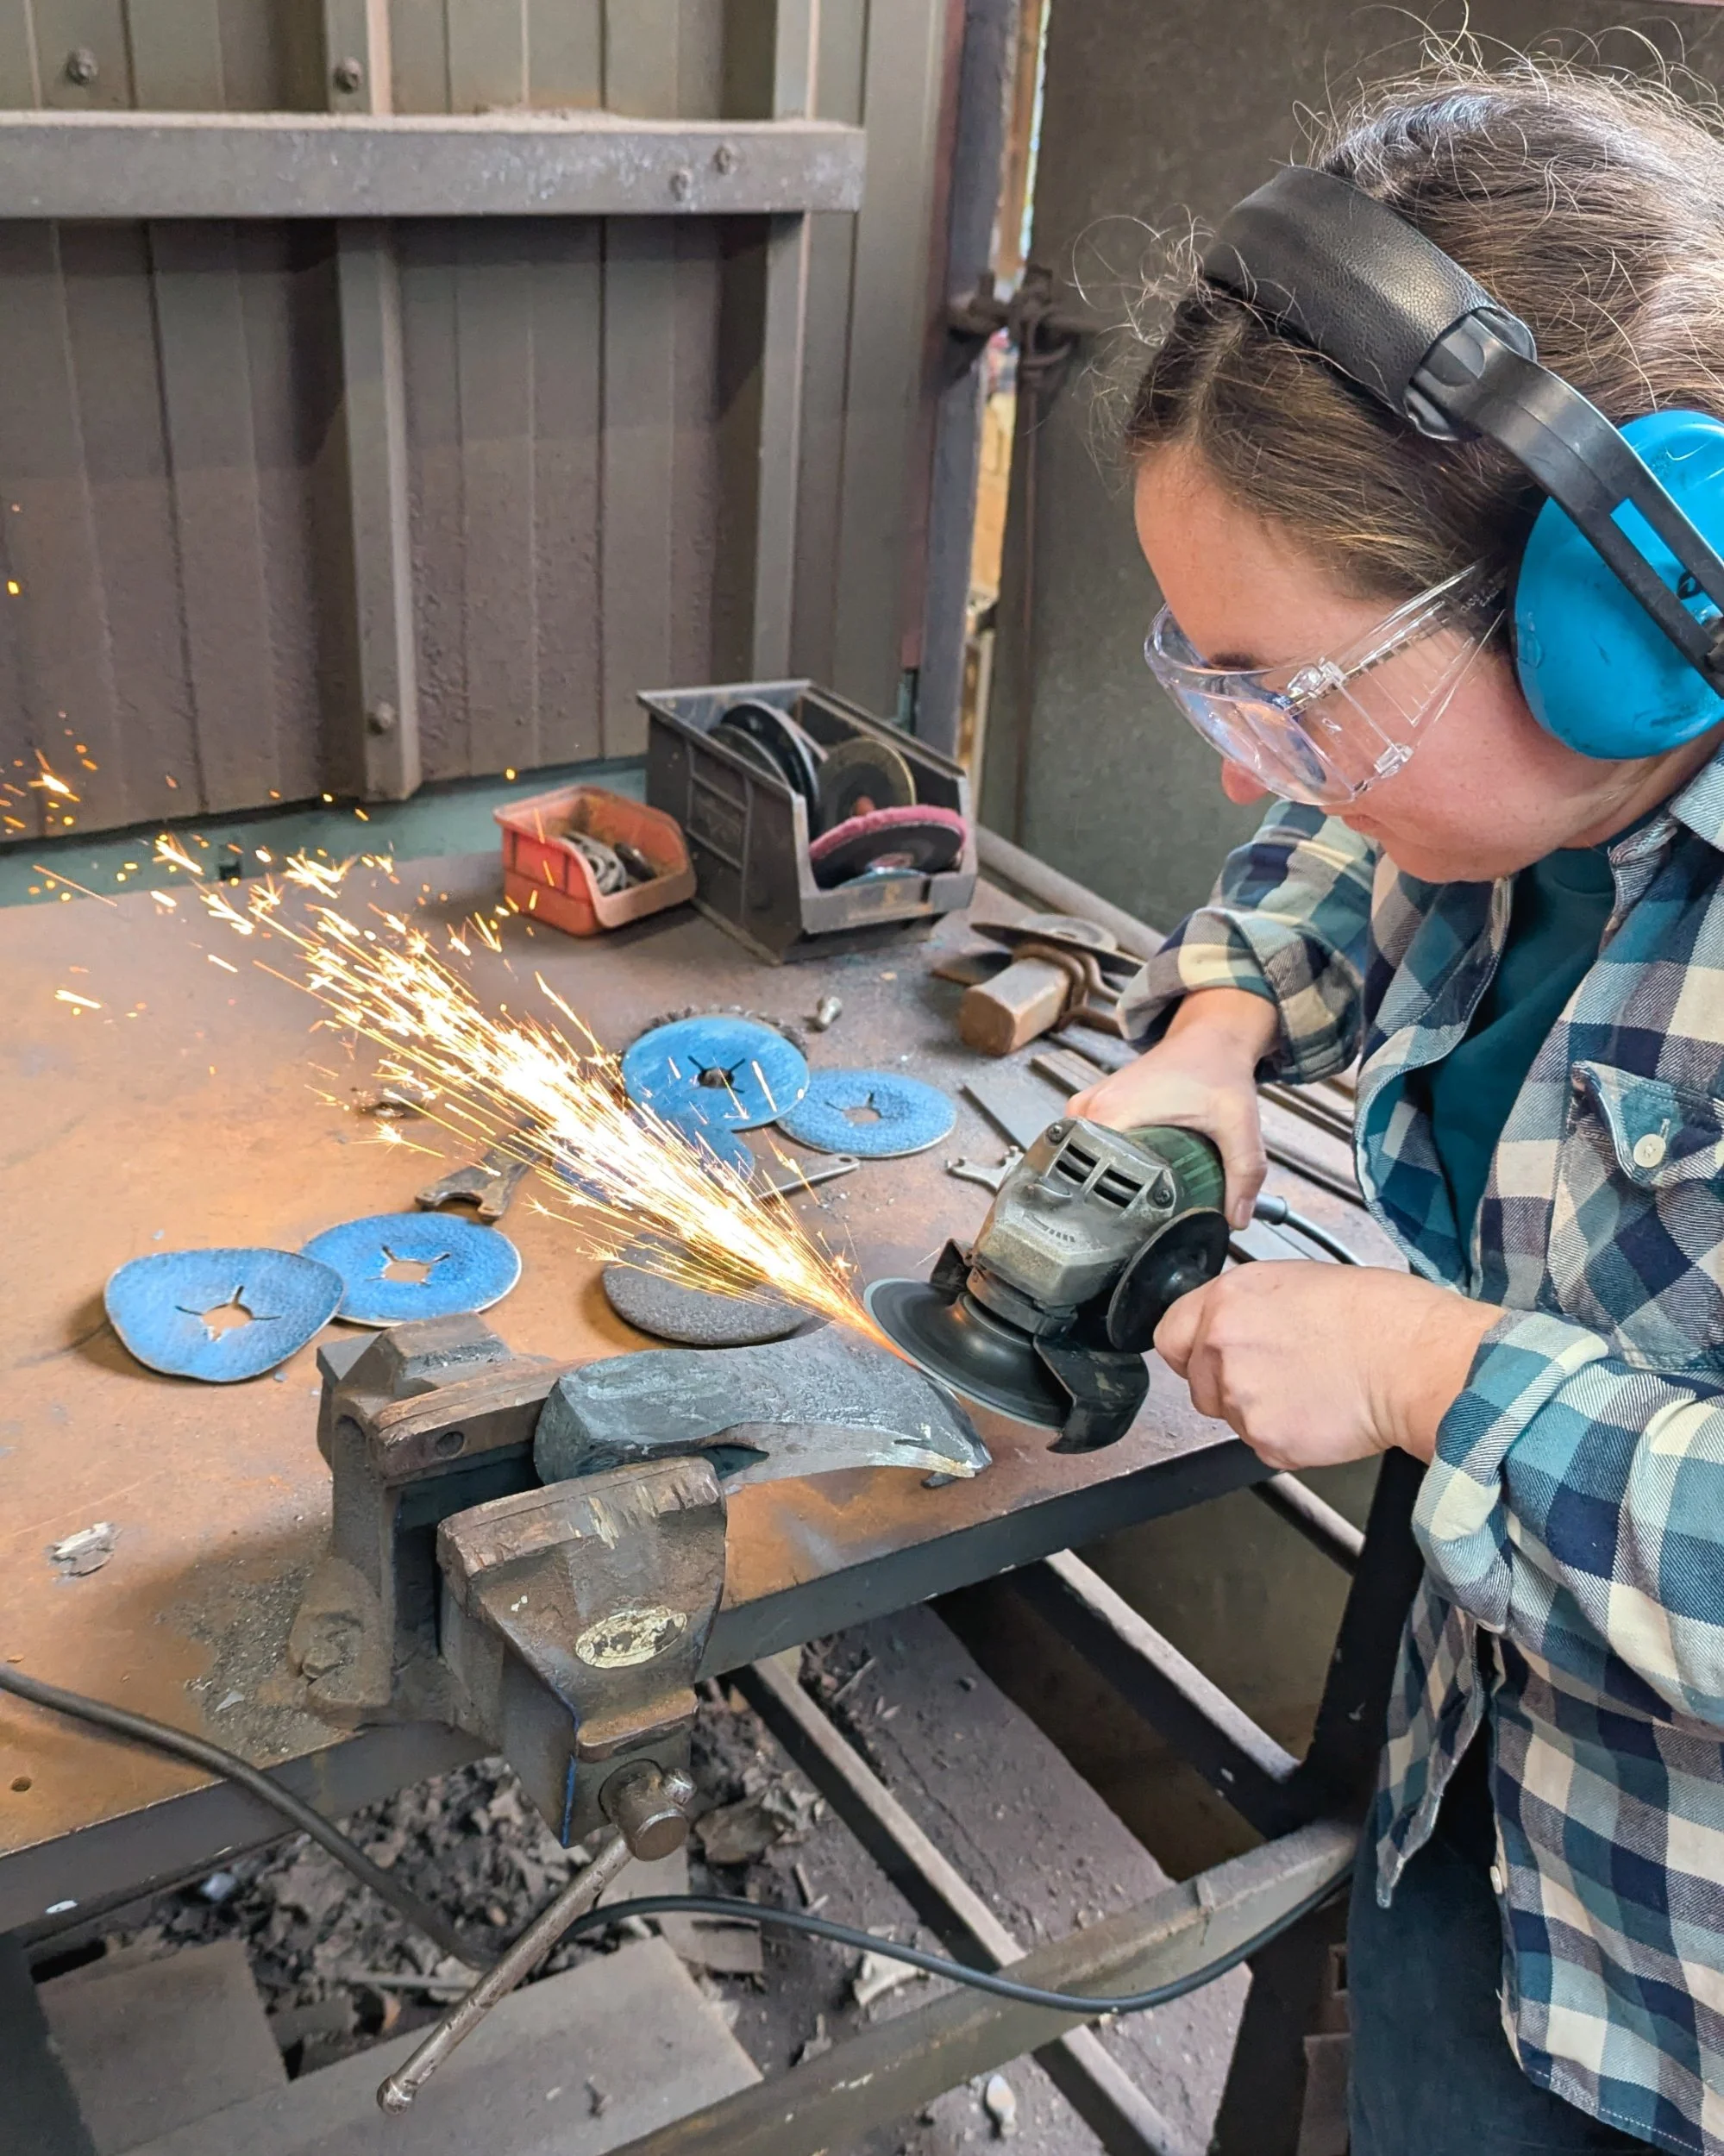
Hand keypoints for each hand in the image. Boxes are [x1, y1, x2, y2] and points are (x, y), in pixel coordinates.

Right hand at [1068, 988, 1277, 1226]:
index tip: (1133, 1227)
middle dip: (1111, 1199)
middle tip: (1143, 1216)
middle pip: (1085, 1173)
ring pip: (1083, 1161)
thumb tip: (1237, 1219)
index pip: (1090, 1176)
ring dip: (1107, 1180)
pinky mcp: (1092, 1106)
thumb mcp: (1239, 1123)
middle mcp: (1091, 1109)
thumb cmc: (1217, 1071)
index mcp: (1114, 1113)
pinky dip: (1106, 1163)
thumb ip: (1244, 1172)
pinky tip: (1129, 1173)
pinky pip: (1087, 1146)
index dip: (1110, 1208)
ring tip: (1137, 1197)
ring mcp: (1086, 1106)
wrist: (1208, 1038)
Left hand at [1152, 1262, 1499, 1467]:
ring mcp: (1240, 1397)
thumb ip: (1246, 1306)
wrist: (1414, 1359)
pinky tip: (1321, 1410)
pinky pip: (1262, 1443)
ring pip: (1230, 1414)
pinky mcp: (1266, 1439)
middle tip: (1282, 1373)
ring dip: (1260, 1408)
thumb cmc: (1378, 1315)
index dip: (1191, 1348)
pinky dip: (1287, 1435)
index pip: (1169, 1334)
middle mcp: (1222, 1347)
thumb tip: (1231, 1323)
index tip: (1209, 1355)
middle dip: (1228, 1382)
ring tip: (1311, 1386)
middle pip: (1197, 1381)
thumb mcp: (1296, 1280)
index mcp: (1227, 1301)